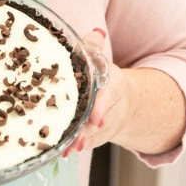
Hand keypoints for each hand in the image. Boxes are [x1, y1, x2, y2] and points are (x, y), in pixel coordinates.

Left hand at [62, 30, 129, 155]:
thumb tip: (96, 32)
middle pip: (99, 121)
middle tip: (76, 139)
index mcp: (114, 85)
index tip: (97, 119)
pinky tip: (62, 152)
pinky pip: (88, 143)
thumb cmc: (102, 75)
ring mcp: (105, 124)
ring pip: (94, 136)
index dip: (102, 108)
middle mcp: (112, 107)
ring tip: (66, 148)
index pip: (109, 96)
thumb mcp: (100, 58)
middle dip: (88, 131)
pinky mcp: (97, 135)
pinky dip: (76, 147)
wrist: (122, 99)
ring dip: (80, 142)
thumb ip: (94, 46)